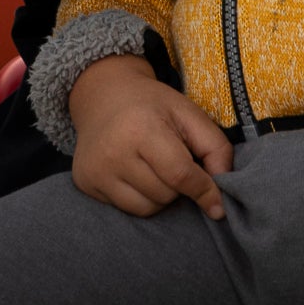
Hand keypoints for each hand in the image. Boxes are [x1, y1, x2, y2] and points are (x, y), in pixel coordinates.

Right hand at [67, 55, 232, 219]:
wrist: (103, 95)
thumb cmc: (152, 106)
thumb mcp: (190, 115)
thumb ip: (216, 150)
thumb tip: (219, 200)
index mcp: (141, 128)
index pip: (180, 175)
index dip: (204, 191)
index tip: (217, 205)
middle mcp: (113, 152)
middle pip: (165, 195)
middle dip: (178, 186)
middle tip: (171, 161)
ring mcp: (95, 170)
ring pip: (146, 209)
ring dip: (159, 196)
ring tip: (153, 168)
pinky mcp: (85, 182)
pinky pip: (126, 209)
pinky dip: (139, 197)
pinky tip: (133, 173)